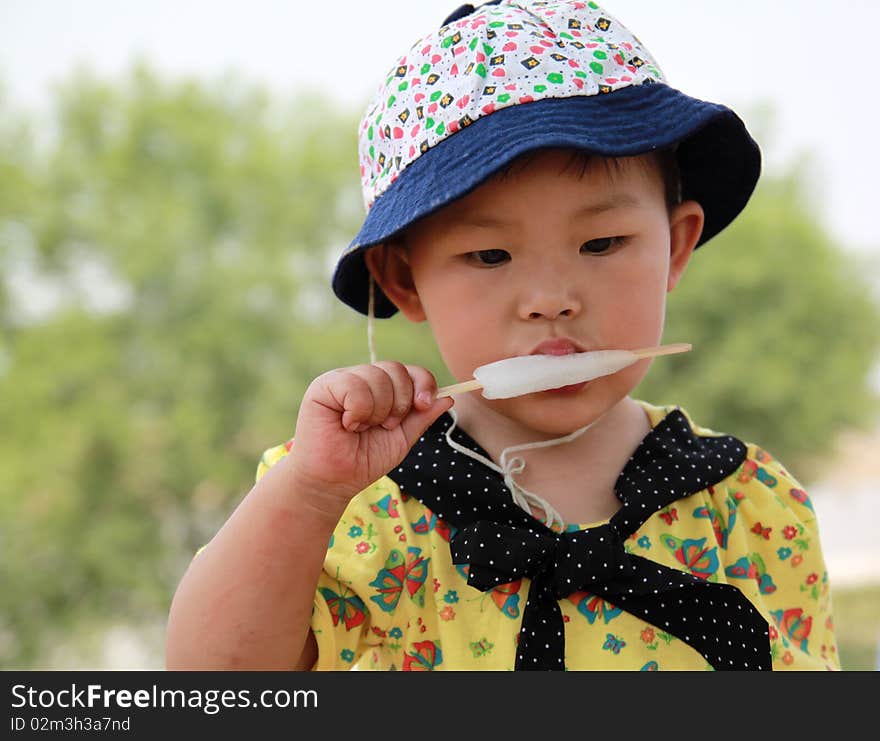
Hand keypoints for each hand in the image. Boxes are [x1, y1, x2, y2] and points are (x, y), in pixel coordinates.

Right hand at [284, 361, 453, 508]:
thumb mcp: (402, 438)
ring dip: (377, 411)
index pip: (410, 370)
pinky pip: (354, 385)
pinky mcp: (324, 386)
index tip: (424, 405)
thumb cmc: (364, 460)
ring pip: (377, 376)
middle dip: (400, 403)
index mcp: (382, 388)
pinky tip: (347, 424)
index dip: (423, 383)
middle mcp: (362, 378)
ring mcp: (343, 379)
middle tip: (385, 426)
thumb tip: (448, 398)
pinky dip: (358, 411)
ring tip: (362, 428)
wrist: (334, 482)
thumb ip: (422, 417)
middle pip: (396, 368)